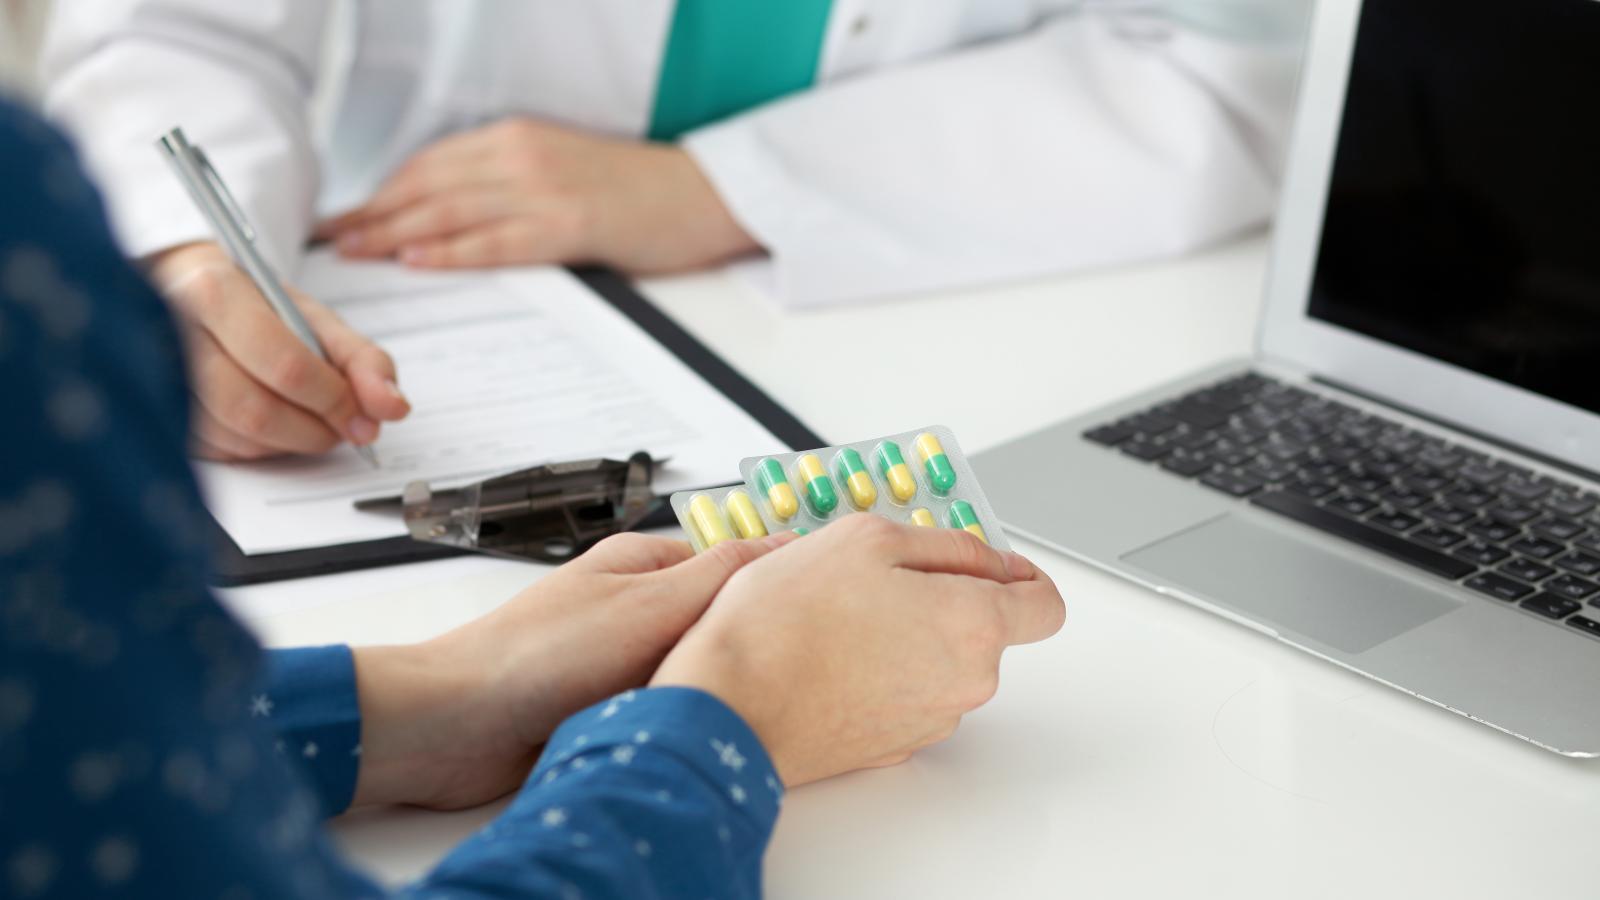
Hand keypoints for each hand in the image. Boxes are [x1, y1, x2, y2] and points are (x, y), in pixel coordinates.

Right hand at [148, 242, 410, 459]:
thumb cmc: (257, 308)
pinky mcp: (155, 413)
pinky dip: (260, 449)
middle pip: (254, 409)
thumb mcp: (316, 319)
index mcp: (216, 292)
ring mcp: (155, 376)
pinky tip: (271, 426)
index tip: (361, 416)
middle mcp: (173, 332)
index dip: (333, 399)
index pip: (284, 364)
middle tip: (341, 429)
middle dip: (312, 430)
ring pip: (236, 437)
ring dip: (289, 443)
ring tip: (308, 421)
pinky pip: (219, 451)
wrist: (190, 297)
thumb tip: (392, 407)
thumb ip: (363, 360)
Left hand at [318, 117, 758, 273]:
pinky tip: (416, 259)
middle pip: (427, 185)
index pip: (430, 165)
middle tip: (330, 237)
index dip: (381, 192)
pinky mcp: (569, 224)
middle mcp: (521, 155)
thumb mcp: (562, 170)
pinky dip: (451, 250)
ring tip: (355, 250)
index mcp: (516, 140)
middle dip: (373, 212)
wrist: (703, 194)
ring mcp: (544, 189)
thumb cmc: (637, 192)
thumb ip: (508, 184)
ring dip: (394, 231)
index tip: (346, 215)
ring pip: (450, 209)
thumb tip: (452, 216)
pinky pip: (496, 239)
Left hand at [349, 531, 796, 809]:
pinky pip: (661, 704)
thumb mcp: (650, 601)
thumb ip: (721, 574)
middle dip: (742, 642)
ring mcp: (616, 657)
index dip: (773, 580)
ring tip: (736, 699)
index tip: (819, 600)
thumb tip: (785, 544)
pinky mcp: (603, 705)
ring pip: (690, 666)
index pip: (730, 562)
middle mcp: (631, 606)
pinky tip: (692, 725)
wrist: (460, 724)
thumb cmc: (540, 652)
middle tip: (788, 665)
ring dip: (705, 683)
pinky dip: (675, 713)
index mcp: (641, 563)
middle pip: (714, 618)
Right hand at [652, 515, 1065, 786]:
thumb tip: (988, 559)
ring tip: (843, 618)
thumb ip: (946, 545)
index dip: (1023, 575)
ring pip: (942, 662)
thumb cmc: (786, 621)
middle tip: (879, 578)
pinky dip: (882, 672)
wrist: (727, 706)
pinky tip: (833, 656)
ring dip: (910, 636)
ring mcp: (930, 720)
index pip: (1046, 604)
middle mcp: (966, 682)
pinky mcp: (892, 746)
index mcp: (974, 624)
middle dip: (946, 599)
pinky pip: (906, 695)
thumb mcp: (867, 538)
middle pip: (986, 630)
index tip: (993, 563)